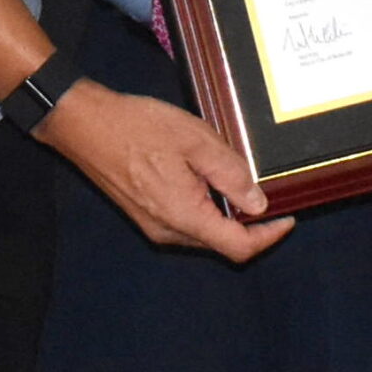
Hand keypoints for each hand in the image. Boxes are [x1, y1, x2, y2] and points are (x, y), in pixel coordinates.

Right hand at [34, 79, 292, 262]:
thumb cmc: (137, 126)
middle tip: (266, 191)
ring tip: (233, 177)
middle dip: (249, 224)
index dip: (269, 237)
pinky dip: (204, 208)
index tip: (288, 217)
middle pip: (221, 243)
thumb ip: (231, 174)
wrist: (83, 124)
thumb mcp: (195, 141)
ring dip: (224, 214)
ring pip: (203, 233)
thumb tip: (258, 203)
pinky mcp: (143, 215)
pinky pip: (184, 222)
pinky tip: (203, 176)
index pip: (239, 247)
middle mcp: (168, 231)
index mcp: (184, 216)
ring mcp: (153, 226)